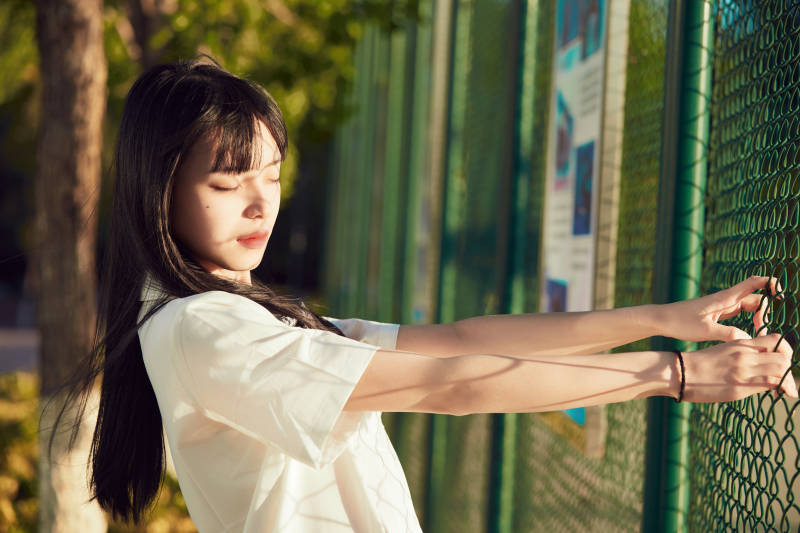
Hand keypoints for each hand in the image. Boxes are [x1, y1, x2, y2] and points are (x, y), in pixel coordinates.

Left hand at [655, 276, 782, 342]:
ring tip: (756, 334)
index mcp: (724, 298)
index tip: (780, 293)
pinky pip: (740, 313)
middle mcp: (725, 299)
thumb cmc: (680, 322)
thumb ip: (727, 334)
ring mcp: (722, 306)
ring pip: (749, 307)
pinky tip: (747, 333)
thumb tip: (749, 340)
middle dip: (764, 313)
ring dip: (758, 318)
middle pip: (755, 299)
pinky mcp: (718, 313)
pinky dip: (749, 320)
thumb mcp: (705, 330)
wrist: (661, 320)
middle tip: (761, 331)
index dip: (770, 283)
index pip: (753, 282)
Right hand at [679, 334, 797, 401]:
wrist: (679, 373)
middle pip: (784, 357)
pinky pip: (770, 385)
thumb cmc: (699, 364)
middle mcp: (745, 355)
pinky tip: (781, 394)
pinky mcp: (740, 387)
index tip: (783, 361)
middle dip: (789, 368)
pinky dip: (780, 388)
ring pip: (781, 370)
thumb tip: (758, 365)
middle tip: (787, 379)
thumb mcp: (722, 351)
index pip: (776, 340)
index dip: (785, 350)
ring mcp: (743, 371)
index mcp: (740, 344)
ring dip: (789, 380)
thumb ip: (742, 355)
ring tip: (788, 389)